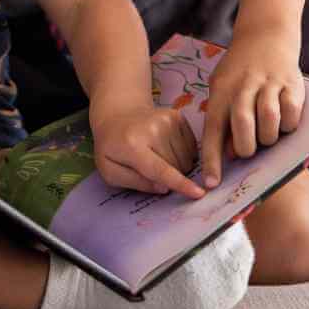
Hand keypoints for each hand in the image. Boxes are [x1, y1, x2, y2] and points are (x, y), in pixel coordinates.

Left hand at [90, 101, 204, 199]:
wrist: (117, 114)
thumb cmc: (112, 147)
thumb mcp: (110, 171)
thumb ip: (135, 182)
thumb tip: (164, 188)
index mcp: (132, 146)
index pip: (160, 169)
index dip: (180, 184)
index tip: (199, 193)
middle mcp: (152, 130)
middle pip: (176, 166)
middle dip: (170, 176)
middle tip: (152, 169)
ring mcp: (166, 120)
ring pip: (186, 158)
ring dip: (177, 165)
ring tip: (158, 157)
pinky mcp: (177, 116)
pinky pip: (191, 146)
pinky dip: (184, 153)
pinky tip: (168, 148)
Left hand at [200, 27, 304, 186]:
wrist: (265, 35)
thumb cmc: (240, 71)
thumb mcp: (222, 87)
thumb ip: (224, 118)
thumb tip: (231, 155)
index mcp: (222, 91)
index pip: (213, 129)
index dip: (211, 159)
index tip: (210, 185)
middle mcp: (244, 86)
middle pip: (243, 125)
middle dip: (246, 147)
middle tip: (249, 150)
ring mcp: (269, 84)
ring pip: (269, 120)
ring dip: (268, 137)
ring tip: (267, 136)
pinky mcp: (292, 83)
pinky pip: (292, 113)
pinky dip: (288, 125)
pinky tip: (284, 123)